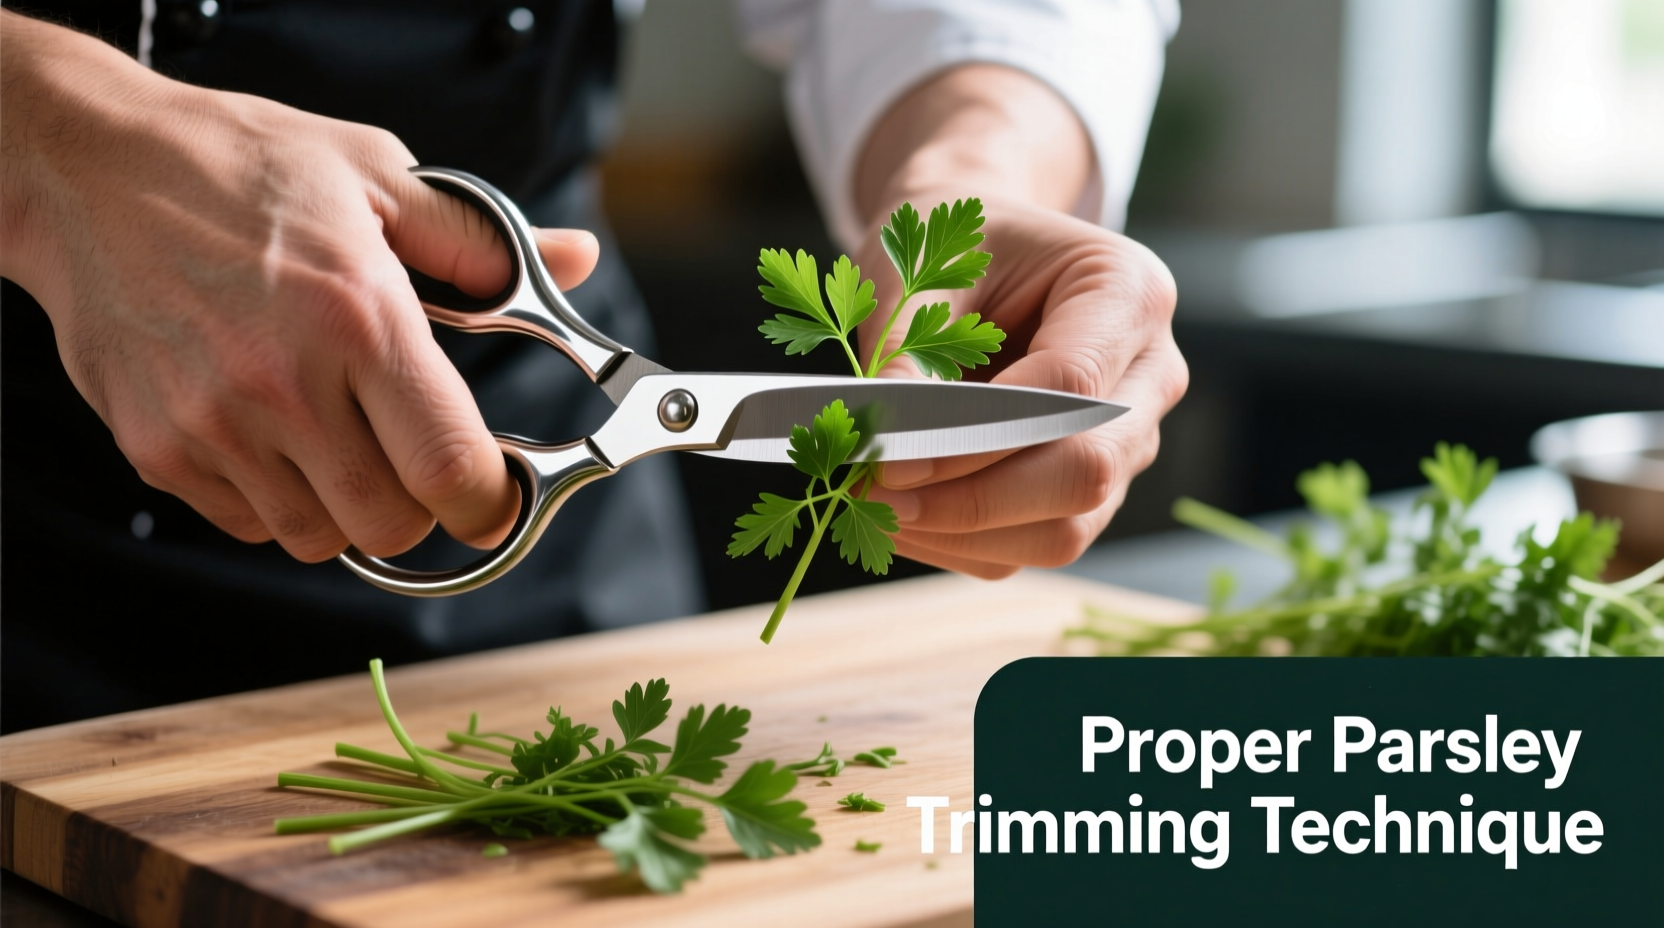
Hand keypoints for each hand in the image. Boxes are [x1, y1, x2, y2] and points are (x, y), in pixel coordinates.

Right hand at [0, 13, 599, 561]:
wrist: (86, 169)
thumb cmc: (237, 165)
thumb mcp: (376, 176)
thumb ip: (481, 244)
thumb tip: (575, 261)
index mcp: (359, 318)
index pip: (451, 469)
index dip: (490, 501)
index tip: (497, 491)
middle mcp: (285, 385)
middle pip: (391, 525)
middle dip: (422, 506)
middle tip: (415, 455)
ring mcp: (213, 426)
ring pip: (319, 538)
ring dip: (348, 506)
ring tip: (339, 432)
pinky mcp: (158, 448)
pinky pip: (249, 522)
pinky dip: (278, 499)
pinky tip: (275, 431)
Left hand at [850, 65, 1185, 578]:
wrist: (983, 252)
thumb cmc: (953, 246)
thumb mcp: (918, 270)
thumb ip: (906, 349)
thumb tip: (886, 446)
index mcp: (1128, 291)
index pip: (1068, 387)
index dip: (975, 435)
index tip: (888, 456)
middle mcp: (1152, 372)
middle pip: (1085, 471)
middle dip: (972, 499)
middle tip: (875, 496)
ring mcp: (1133, 439)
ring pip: (1066, 528)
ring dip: (963, 534)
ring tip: (875, 510)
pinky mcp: (1099, 487)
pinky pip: (1040, 542)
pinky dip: (966, 544)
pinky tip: (902, 517)